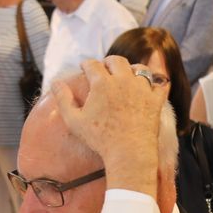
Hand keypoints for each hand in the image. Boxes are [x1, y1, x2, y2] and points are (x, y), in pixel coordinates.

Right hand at [52, 57, 167, 195]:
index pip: (92, 64)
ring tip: (127, 75)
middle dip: (108, 62)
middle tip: (105, 68)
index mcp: (102, 83)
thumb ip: (63, 99)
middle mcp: (123, 80)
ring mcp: (142, 88)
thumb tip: (54, 82)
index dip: (86, 64)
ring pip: (139, 68)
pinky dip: (153, 83)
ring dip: (131, 69)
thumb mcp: (74, 121)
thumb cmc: (99, 138)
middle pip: (116, 60)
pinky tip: (148, 87)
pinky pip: (158, 84)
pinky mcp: (156, 99)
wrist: (129, 152)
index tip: (84, 67)